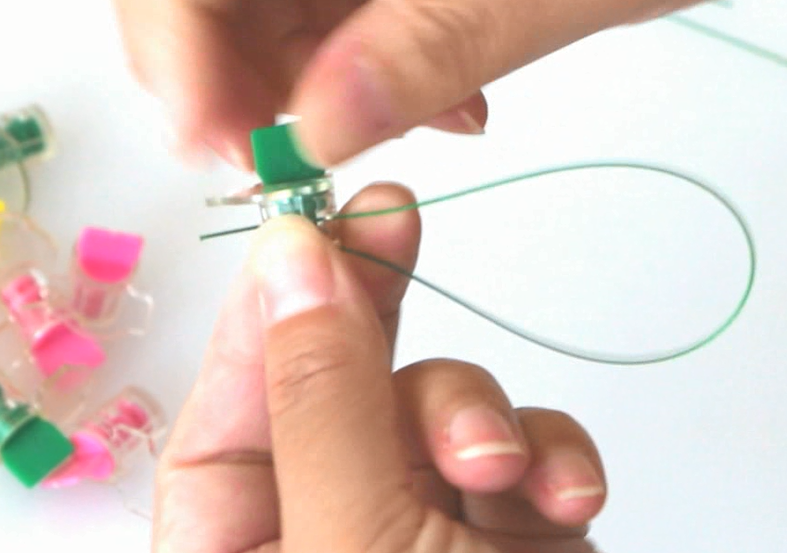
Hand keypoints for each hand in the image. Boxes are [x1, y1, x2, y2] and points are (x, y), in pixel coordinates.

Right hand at [113, 0, 701, 168]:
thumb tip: (318, 133)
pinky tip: (433, 100)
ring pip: (264, 10)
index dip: (172, 47)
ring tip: (416, 123)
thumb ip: (430, 45)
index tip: (216, 143)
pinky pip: (326, 11)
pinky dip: (360, 71)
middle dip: (244, 85)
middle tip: (303, 163)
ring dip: (313, 90)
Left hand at [153, 183, 607, 552]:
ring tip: (500, 462)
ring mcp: (423, 522)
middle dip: (370, 309)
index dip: (260, 320)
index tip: (303, 230)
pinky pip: (523, 448)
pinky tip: (562, 493)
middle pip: (336, 388)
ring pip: (436, 405)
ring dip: (477, 414)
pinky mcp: (509, 524)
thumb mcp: (355, 539)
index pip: (224, 419)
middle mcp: (330, 532)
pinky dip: (551, 454)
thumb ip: (324, 404)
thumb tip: (294, 265)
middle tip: (390, 213)